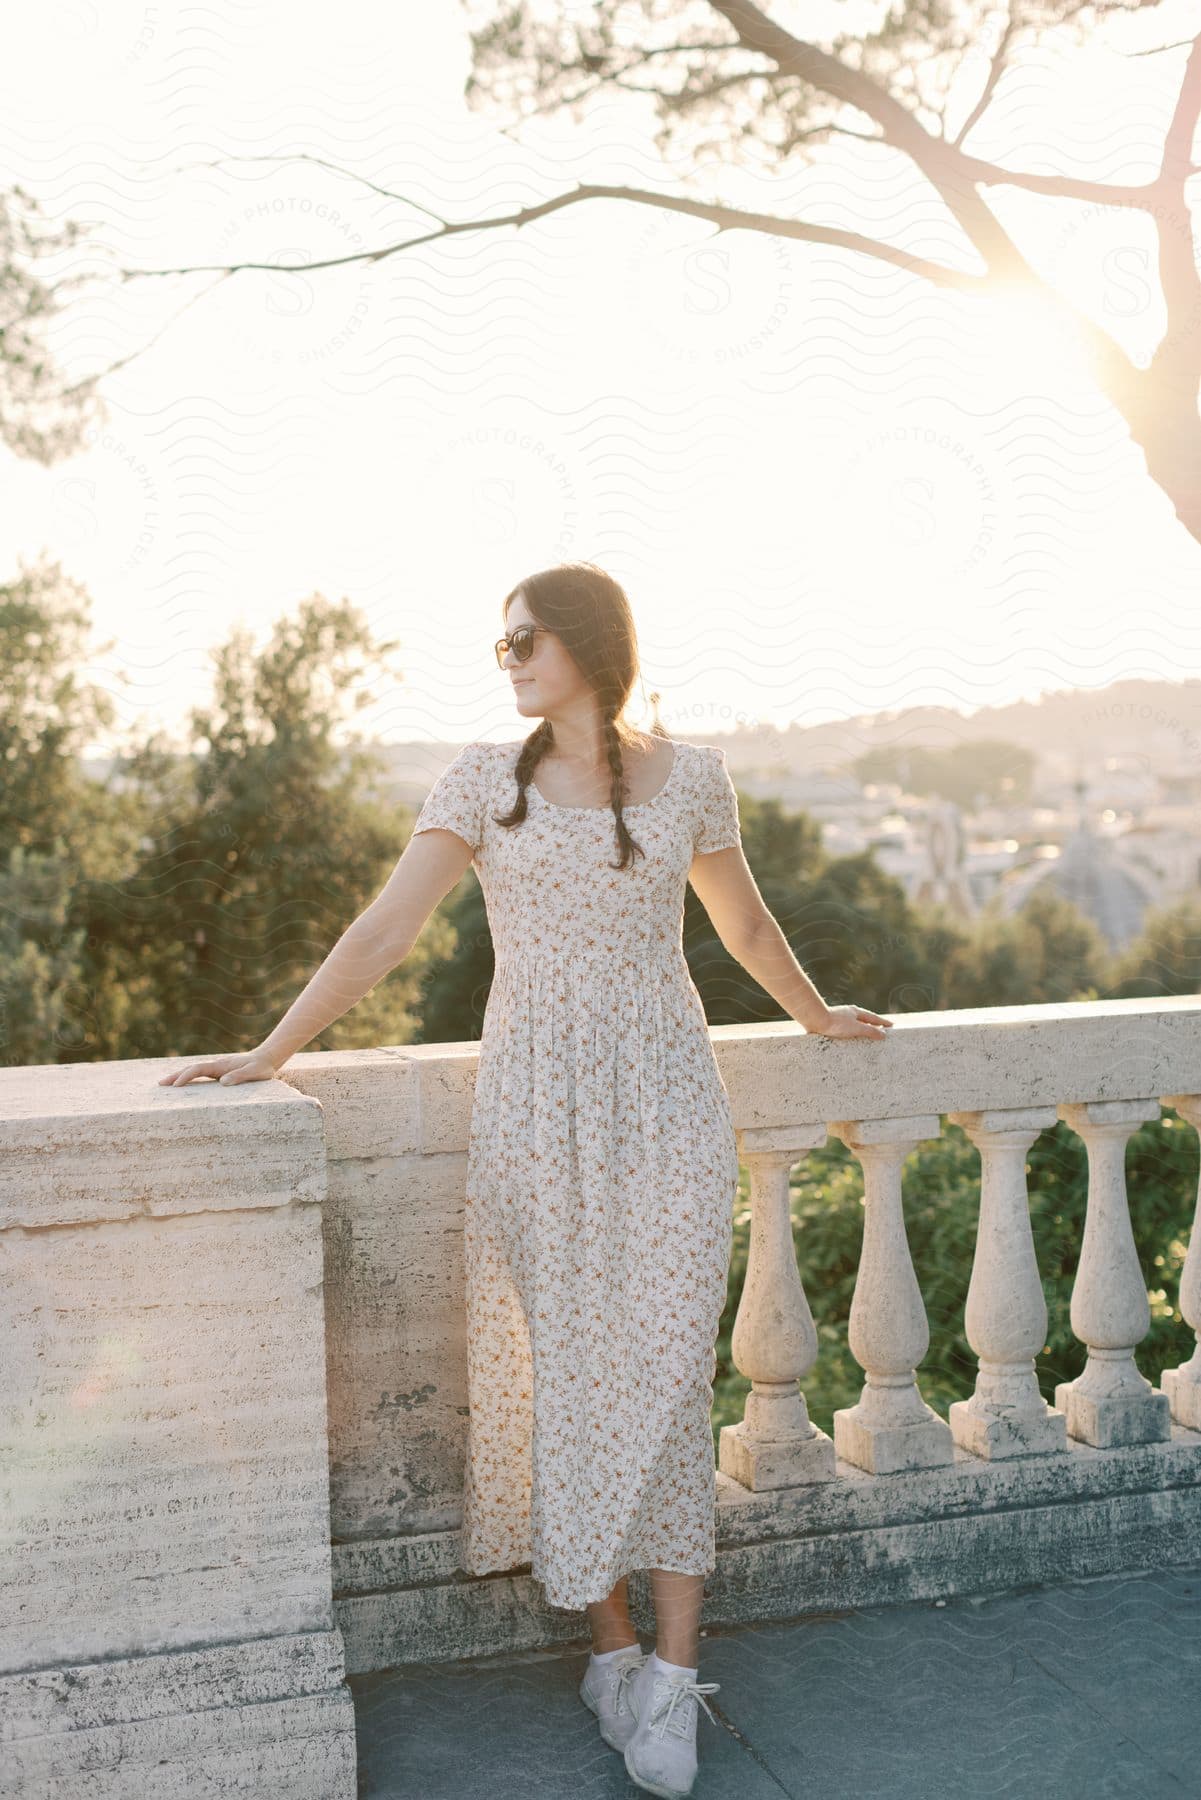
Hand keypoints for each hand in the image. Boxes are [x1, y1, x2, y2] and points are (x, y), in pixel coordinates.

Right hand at [156, 1048, 280, 1087]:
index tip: (176, 1085)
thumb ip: (240, 1076)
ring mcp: (215, 1069)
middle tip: (160, 1084)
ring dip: (178, 1076)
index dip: (186, 1076)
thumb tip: (223, 1082)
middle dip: (175, 1076)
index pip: (198, 1069)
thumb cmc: (261, 1068)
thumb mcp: (254, 1073)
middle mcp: (215, 1066)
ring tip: (164, 1085)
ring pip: (193, 1071)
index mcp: (221, 1066)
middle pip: (191, 1069)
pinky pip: (199, 1075)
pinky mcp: (218, 1073)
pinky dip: (187, 1078)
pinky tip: (181, 1086)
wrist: (265, 1059)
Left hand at [807, 1003, 893, 1039]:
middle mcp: (848, 1014)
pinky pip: (844, 1032)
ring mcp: (839, 1020)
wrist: (814, 1020)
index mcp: (856, 1012)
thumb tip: (883, 1035)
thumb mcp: (856, 1028)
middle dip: (873, 1026)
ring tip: (866, 1040)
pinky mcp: (831, 1027)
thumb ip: (870, 1031)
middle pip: (864, 1021)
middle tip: (881, 1033)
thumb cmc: (835, 1023)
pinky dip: (851, 1036)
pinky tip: (849, 1043)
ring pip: (854, 1026)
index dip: (883, 1023)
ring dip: (861, 1032)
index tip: (892, 1026)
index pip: (873, 1018)